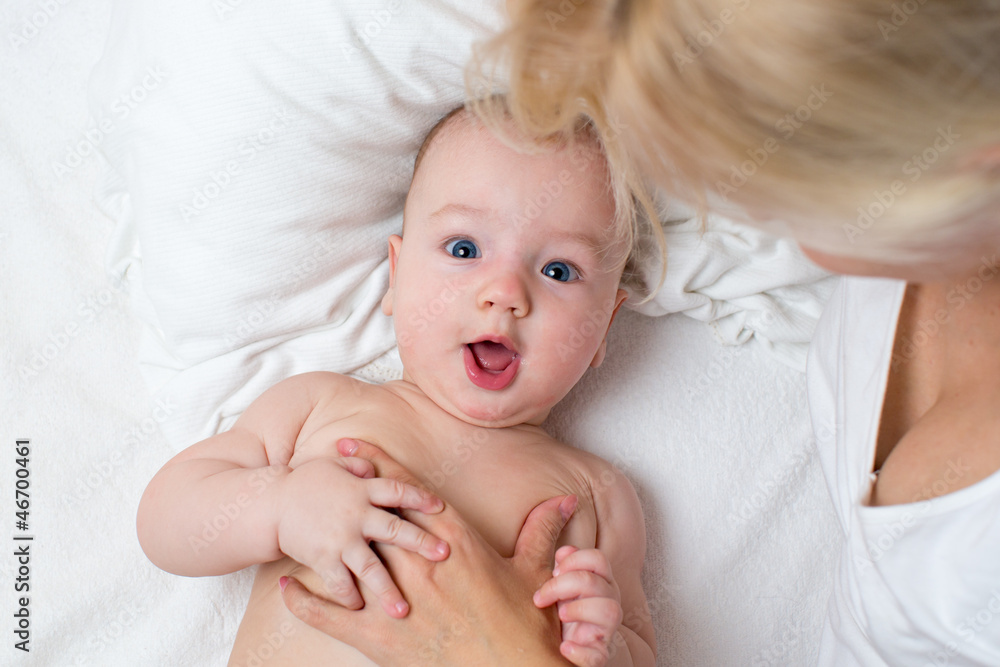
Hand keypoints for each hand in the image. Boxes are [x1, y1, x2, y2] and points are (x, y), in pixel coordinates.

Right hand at [275, 455, 447, 617]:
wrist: (271, 504)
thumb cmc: (306, 483)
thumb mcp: (334, 466)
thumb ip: (360, 465)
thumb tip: (375, 467)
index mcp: (362, 490)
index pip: (398, 491)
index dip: (420, 498)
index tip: (441, 508)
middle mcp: (356, 515)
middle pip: (396, 529)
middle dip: (421, 542)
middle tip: (443, 555)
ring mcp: (340, 539)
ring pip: (371, 566)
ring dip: (388, 588)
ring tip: (402, 609)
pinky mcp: (323, 558)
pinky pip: (340, 582)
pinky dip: (350, 596)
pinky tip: (360, 608)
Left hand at [279, 438, 575, 666]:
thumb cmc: (525, 627)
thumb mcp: (534, 574)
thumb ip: (542, 532)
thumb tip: (565, 500)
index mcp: (455, 543)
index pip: (409, 495)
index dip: (380, 467)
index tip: (357, 445)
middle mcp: (421, 563)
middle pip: (376, 515)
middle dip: (350, 487)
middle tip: (324, 464)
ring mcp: (396, 599)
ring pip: (352, 555)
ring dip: (326, 533)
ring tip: (302, 513)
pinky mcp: (379, 638)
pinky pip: (333, 614)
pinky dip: (306, 600)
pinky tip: (285, 586)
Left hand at [533, 546, 622, 666]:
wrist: (569, 643)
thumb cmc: (565, 608)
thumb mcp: (562, 583)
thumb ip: (563, 564)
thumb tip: (563, 550)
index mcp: (601, 581)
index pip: (598, 558)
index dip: (574, 560)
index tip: (553, 571)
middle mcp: (609, 602)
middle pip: (595, 583)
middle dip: (563, 586)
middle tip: (542, 597)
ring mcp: (606, 629)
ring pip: (610, 611)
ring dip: (579, 610)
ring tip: (559, 615)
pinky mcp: (598, 655)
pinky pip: (598, 655)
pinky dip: (580, 652)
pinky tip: (563, 647)